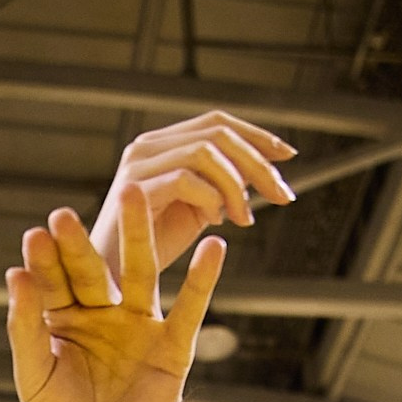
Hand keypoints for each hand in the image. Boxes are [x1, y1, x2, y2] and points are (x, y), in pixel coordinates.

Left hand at [7, 188, 224, 401]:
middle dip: (80, 243)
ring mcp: (139, 328)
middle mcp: (103, 315)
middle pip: (93, 268)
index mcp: (63, 319)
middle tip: (66, 213)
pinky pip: (190, 309)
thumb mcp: (33, 376)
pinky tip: (215, 248)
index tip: (35, 234)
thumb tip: (13, 275)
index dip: (45, 259)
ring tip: (135, 197)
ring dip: (139, 236)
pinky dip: (203, 279)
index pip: (53, 279)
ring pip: (139, 273)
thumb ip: (24, 327)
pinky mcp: (172, 349)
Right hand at [92, 112, 296, 274]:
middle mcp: (148, 146)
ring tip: (244, 218)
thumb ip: (225, 184)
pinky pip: (185, 180)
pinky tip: (217, 221)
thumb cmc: (153, 244)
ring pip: (205, 152)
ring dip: (236, 185)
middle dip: (257, 162)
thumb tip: (269, 172)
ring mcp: (138, 165)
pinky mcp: (134, 189)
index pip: (217, 123)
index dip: (257, 135)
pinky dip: (211, 198)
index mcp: (163, 145)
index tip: (289, 155)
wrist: (112, 278)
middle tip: (281, 195)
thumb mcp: (199, 207)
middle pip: (218, 133)